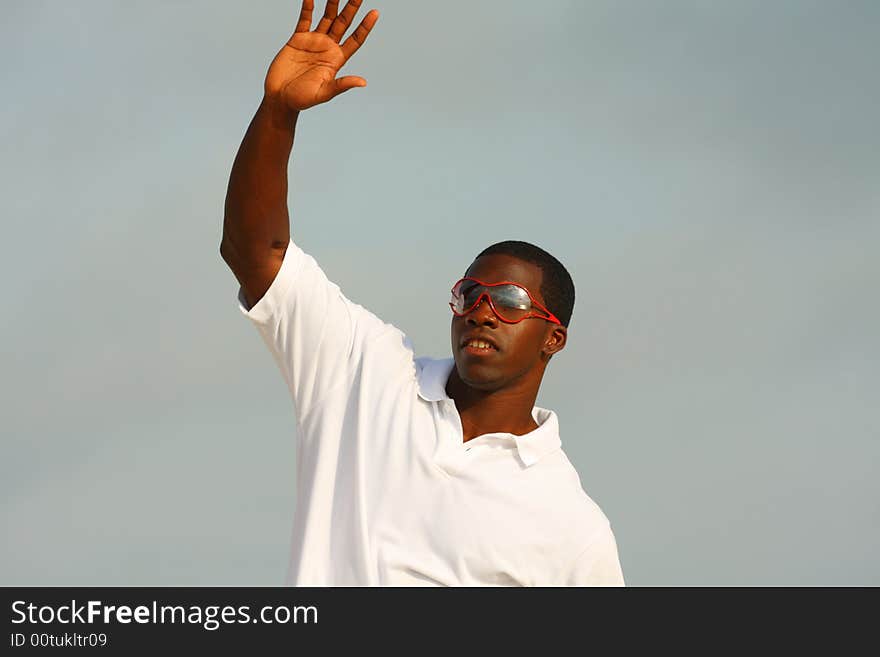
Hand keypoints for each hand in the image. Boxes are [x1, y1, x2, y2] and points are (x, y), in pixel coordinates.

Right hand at [264, 0, 378, 110]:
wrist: (280, 97)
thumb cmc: (302, 99)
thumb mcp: (324, 93)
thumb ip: (341, 85)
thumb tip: (362, 82)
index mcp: (337, 59)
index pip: (355, 39)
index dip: (365, 27)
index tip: (375, 12)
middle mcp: (328, 47)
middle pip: (344, 23)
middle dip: (352, 8)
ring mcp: (314, 41)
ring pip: (327, 17)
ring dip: (333, 3)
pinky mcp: (298, 39)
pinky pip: (305, 19)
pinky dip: (308, 7)